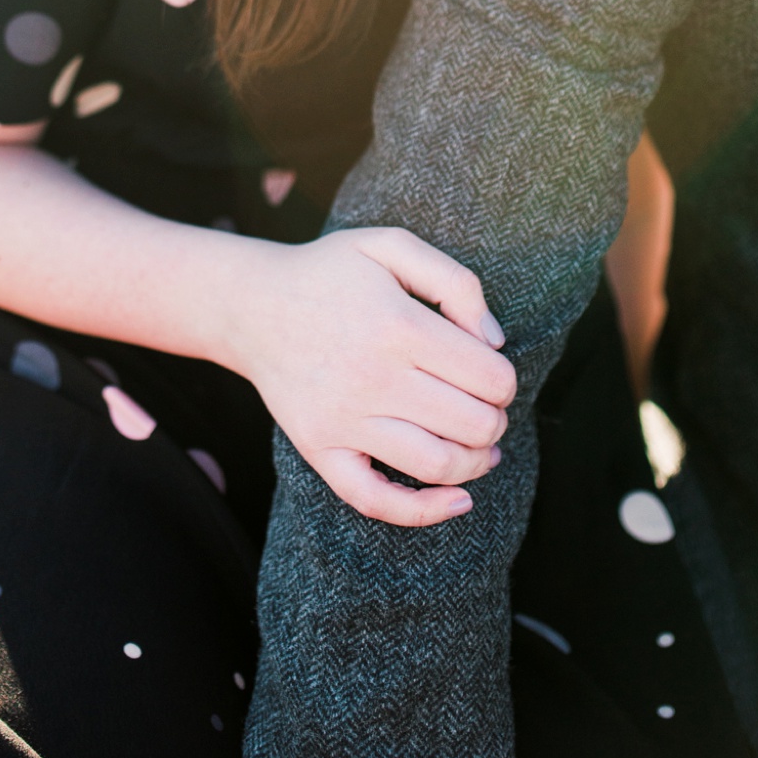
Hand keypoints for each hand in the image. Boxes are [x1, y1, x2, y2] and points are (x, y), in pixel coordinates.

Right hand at [222, 228, 515, 526]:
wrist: (252, 304)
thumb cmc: (330, 273)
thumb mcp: (392, 246)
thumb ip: (455, 282)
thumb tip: (494, 340)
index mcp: (399, 326)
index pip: (489, 376)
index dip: (505, 379)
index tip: (492, 371)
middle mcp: (373, 377)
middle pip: (473, 424)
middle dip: (496, 419)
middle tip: (488, 406)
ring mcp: (344, 419)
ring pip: (438, 464)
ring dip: (477, 462)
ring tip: (482, 447)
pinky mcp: (320, 448)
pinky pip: (375, 500)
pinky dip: (424, 511)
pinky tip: (457, 500)